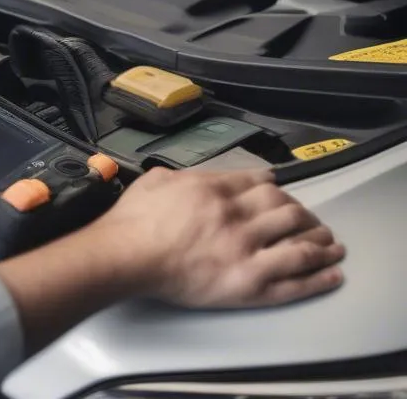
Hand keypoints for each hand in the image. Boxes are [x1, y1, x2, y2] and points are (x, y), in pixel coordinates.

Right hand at [99, 168, 344, 307]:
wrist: (127, 254)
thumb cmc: (134, 220)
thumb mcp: (157, 180)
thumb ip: (182, 176)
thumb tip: (194, 178)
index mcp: (215, 190)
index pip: (259, 183)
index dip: (276, 186)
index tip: (282, 190)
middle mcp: (237, 217)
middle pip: (286, 209)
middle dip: (304, 213)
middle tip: (310, 218)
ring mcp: (246, 251)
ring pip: (299, 241)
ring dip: (321, 241)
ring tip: (331, 243)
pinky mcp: (248, 283)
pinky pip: (294, 279)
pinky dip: (318, 276)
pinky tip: (331, 272)